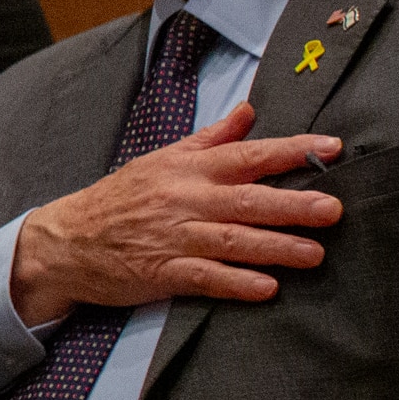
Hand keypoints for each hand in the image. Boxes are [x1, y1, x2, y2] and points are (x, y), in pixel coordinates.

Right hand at [9, 102, 343, 325]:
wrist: (66, 240)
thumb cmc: (120, 199)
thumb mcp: (162, 159)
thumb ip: (211, 139)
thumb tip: (249, 111)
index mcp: (187, 169)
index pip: (246, 155)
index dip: (290, 152)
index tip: (331, 149)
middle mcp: (183, 200)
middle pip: (245, 200)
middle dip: (291, 205)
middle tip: (332, 209)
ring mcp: (172, 237)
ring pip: (231, 241)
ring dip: (274, 248)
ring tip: (314, 255)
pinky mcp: (161, 273)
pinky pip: (204, 277)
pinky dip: (235, 282)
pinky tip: (266, 288)